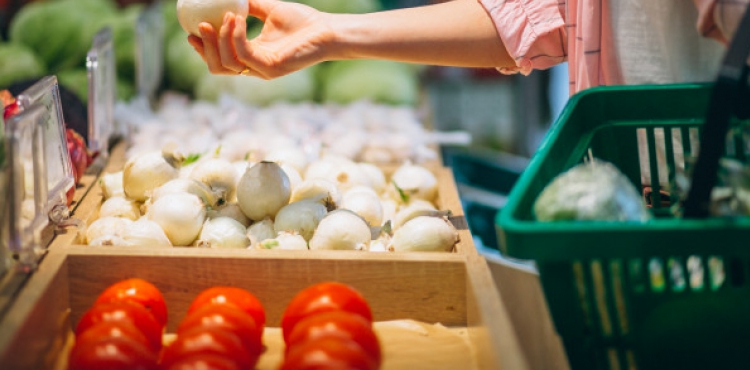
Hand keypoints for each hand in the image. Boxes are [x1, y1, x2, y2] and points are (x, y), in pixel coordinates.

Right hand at [187, 0, 333, 78]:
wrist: (326, 30)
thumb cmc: (303, 22)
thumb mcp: (268, 10)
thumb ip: (248, 6)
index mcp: (253, 57)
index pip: (221, 59)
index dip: (203, 48)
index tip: (191, 30)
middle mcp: (255, 68)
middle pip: (218, 67)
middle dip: (204, 48)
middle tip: (198, 26)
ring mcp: (262, 71)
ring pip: (227, 63)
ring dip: (220, 38)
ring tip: (224, 16)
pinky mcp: (270, 69)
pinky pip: (243, 53)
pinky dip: (235, 35)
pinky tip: (236, 18)